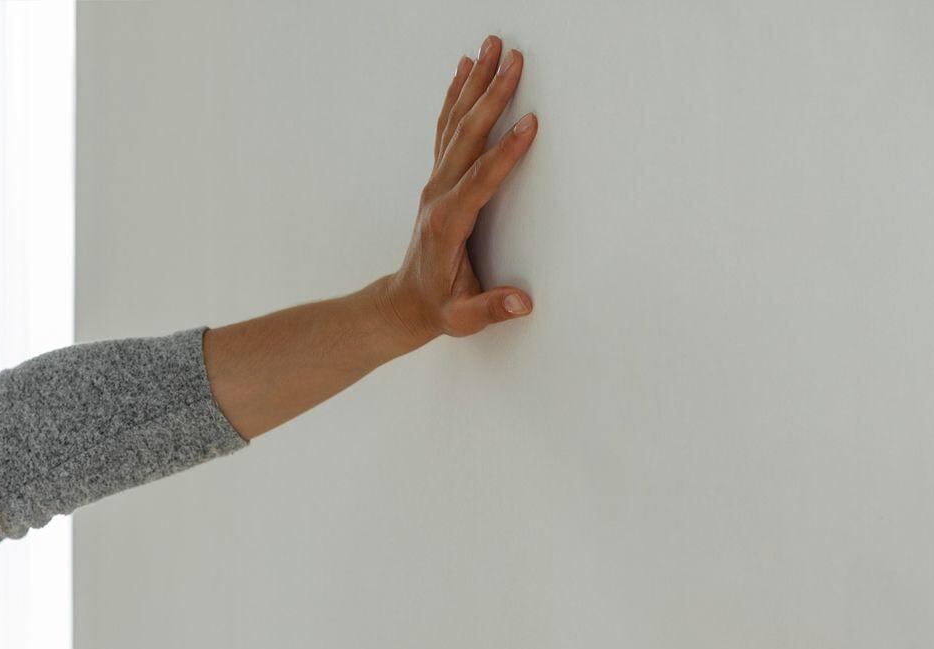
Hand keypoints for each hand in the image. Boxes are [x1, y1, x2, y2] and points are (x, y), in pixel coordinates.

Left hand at [384, 36, 537, 343]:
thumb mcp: (462, 318)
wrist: (404, 304)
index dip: (505, 153)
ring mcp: (435, 183)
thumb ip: (490, 309)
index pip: (480, 181)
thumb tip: (522, 304)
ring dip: (476, 84)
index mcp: (446, 224)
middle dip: (492, 96)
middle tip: (515, 58)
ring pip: (457, 124)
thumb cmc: (438, 308)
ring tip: (493, 45)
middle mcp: (437, 196)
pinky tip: (465, 68)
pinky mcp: (438, 178)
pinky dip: (456, 97)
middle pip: (467, 138)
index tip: (529, 122)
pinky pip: (447, 129)